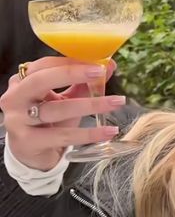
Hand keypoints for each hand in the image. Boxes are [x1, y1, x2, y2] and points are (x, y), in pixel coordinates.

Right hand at [1, 57, 125, 170]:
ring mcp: (18, 121)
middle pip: (41, 81)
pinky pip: (62, 136)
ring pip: (56, 110)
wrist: (32, 154)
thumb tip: (109, 65)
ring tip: (117, 102)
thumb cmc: (48, 122)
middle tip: (100, 72)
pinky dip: (88, 134)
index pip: (44, 65)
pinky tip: (109, 131)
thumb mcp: (64, 100)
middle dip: (71, 74)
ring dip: (90, 105)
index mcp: (22, 82)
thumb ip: (83, 83)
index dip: (71, 62)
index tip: (98, 62)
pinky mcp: (27, 142)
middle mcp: (15, 98)